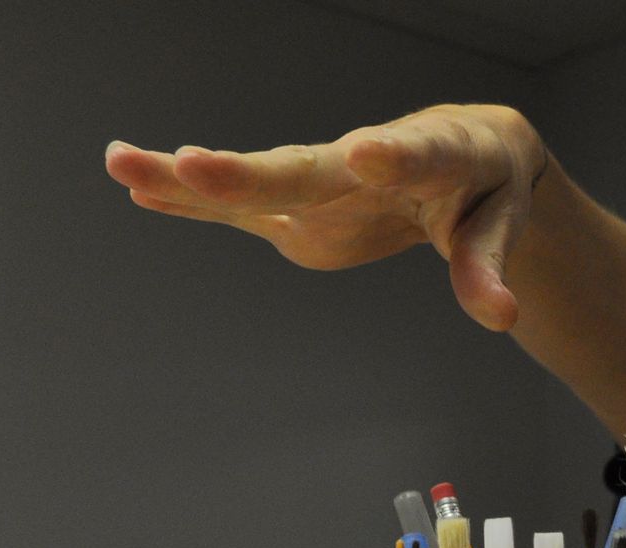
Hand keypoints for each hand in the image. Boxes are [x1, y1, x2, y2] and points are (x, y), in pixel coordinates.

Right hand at [106, 106, 547, 331]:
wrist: (465, 152)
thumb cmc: (486, 185)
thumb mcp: (502, 224)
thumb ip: (488, 268)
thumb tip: (501, 316)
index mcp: (430, 153)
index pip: (411, 154)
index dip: (391, 157)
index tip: (366, 153)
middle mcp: (362, 158)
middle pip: (304, 166)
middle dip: (248, 170)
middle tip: (194, 163)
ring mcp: (323, 181)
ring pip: (255, 179)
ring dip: (188, 176)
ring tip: (123, 163)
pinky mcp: (299, 208)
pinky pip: (241, 204)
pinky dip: (191, 197)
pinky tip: (138, 186)